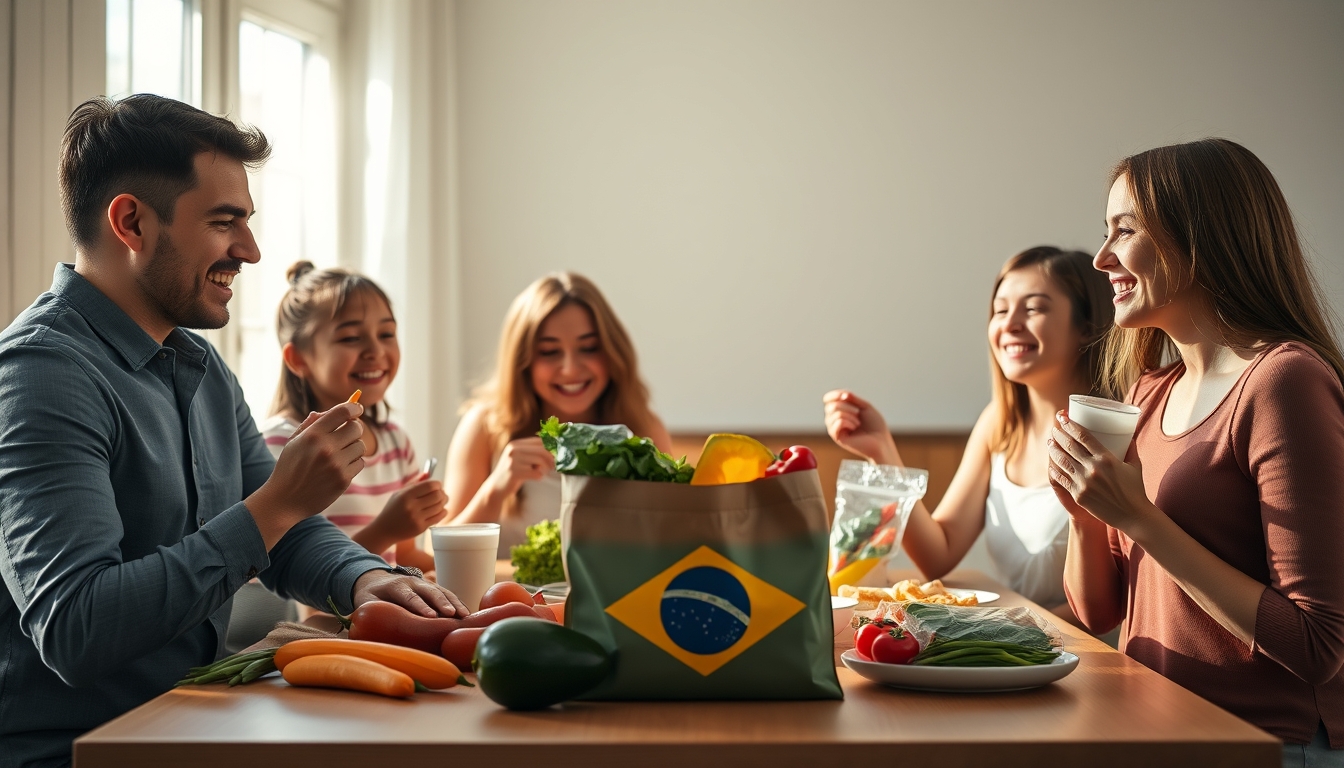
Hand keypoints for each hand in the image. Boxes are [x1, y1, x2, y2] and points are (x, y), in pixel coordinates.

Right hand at [247, 403, 365, 547]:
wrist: (284, 500)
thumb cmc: (289, 468)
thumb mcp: (294, 442)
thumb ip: (311, 424)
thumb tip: (328, 412)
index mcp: (313, 435)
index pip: (343, 412)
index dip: (354, 407)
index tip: (357, 409)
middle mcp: (326, 448)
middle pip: (356, 428)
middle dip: (354, 428)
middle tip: (347, 433)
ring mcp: (336, 465)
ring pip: (360, 446)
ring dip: (353, 447)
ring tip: (339, 453)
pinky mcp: (343, 480)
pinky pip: (360, 463)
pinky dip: (353, 463)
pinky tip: (339, 467)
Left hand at [352, 568, 467, 617]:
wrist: (374, 579)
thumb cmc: (369, 596)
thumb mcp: (365, 602)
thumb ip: (371, 614)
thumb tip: (374, 634)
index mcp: (396, 586)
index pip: (410, 596)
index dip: (420, 606)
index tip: (431, 616)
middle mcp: (413, 582)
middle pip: (430, 591)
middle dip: (442, 603)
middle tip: (452, 614)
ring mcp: (425, 583)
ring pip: (442, 591)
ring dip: (455, 603)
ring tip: (465, 616)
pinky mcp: (432, 588)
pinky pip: (447, 594)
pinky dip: (457, 603)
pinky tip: (466, 615)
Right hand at [372, 476, 448, 541]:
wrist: (384, 530)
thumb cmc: (392, 509)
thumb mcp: (399, 493)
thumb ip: (414, 483)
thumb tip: (428, 473)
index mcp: (406, 495)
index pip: (430, 486)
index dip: (438, 484)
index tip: (438, 485)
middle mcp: (412, 506)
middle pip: (437, 496)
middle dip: (442, 493)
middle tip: (441, 493)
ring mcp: (417, 518)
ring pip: (440, 506)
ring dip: (443, 502)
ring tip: (441, 501)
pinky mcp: (421, 528)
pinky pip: (439, 517)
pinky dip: (443, 511)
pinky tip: (440, 509)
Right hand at [488, 437, 554, 495]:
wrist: (496, 488)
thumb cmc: (513, 473)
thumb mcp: (520, 459)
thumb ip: (533, 453)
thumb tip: (554, 449)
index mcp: (515, 444)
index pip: (538, 441)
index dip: (551, 447)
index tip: (557, 454)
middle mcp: (513, 450)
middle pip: (541, 450)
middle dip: (551, 458)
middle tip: (555, 465)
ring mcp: (512, 461)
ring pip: (540, 461)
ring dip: (547, 467)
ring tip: (546, 472)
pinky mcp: (514, 473)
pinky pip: (536, 473)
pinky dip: (540, 476)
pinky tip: (537, 477)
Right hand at [823, 390, 897, 463]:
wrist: (881, 442)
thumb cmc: (875, 426)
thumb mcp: (865, 407)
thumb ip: (853, 399)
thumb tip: (841, 394)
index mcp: (841, 412)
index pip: (829, 400)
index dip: (835, 394)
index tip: (847, 395)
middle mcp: (835, 421)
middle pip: (830, 405)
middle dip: (845, 405)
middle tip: (858, 412)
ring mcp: (835, 429)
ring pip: (834, 413)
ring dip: (849, 414)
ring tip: (858, 422)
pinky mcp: (837, 438)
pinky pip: (837, 422)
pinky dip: (848, 422)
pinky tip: (855, 427)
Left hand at [1047, 410, 1153, 532]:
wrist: (1132, 515)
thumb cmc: (1135, 489)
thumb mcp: (1135, 465)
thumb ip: (1130, 449)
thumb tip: (1129, 435)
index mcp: (1107, 458)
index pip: (1084, 436)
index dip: (1071, 425)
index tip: (1063, 417)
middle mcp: (1093, 468)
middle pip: (1070, 446)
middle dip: (1059, 434)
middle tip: (1054, 427)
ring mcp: (1084, 482)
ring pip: (1062, 461)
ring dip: (1054, 449)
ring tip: (1049, 442)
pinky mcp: (1078, 494)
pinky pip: (1061, 479)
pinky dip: (1054, 470)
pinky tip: (1050, 464)